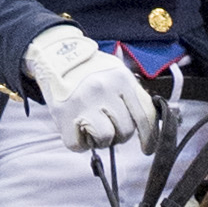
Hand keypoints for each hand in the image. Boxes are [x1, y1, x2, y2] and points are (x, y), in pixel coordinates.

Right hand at [23, 26, 155, 152]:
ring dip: (102, 139)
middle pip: (126, 130)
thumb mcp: (118, 73)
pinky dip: (81, 142)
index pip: (144, 115)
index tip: (147, 148)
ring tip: (94, 126)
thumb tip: (150, 128)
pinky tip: (79, 128)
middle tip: (109, 124)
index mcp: (121, 79)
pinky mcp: (64, 115)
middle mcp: (103, 89)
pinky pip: (80, 146)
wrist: (57, 58)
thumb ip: (134, 96)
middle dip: (120, 133)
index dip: (149, 137)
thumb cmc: (91, 70)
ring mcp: (83, 102)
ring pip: (106, 139)